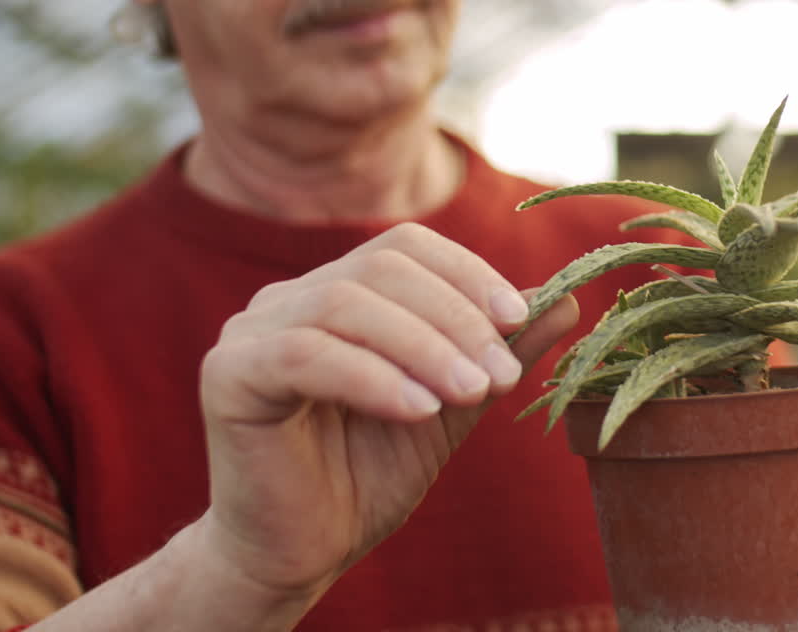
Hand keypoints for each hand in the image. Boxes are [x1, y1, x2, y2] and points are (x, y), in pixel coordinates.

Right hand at [196, 223, 578, 608]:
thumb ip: (500, 350)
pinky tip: (419, 410)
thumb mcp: (453, 404)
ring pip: (345, 304)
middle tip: (502, 374)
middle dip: (455, 315)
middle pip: (381, 268)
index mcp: (340, 291)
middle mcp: (291, 298)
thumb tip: (568, 299)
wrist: (302, 549)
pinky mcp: (228, 375)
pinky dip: (372, 377)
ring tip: (472, 393)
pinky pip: (304, 355)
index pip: (407, 248)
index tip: (521, 317)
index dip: (468, 273)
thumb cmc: (370, 473)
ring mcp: (252, 330)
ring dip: (422, 345)